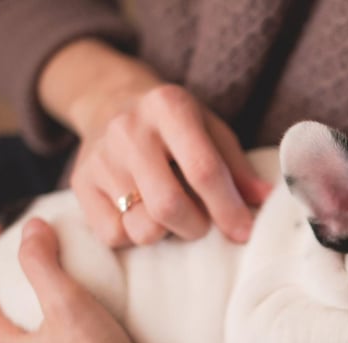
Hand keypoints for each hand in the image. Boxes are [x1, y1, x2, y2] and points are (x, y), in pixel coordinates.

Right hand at [40, 39, 271, 246]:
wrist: (108, 102)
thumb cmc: (175, 124)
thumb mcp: (211, 130)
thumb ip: (237, 167)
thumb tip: (267, 201)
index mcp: (169, 107)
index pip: (203, 170)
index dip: (228, 208)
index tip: (244, 232)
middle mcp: (129, 130)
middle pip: (169, 206)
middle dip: (196, 226)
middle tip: (203, 223)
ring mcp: (100, 158)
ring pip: (141, 227)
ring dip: (166, 233)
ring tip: (171, 215)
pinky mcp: (79, 184)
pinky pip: (113, 235)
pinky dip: (135, 235)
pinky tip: (142, 214)